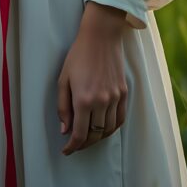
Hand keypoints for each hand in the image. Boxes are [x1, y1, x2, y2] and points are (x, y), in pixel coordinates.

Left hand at [57, 4, 127, 155]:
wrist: (101, 36)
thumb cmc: (78, 55)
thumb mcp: (63, 79)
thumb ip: (63, 107)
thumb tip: (65, 130)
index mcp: (83, 100)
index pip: (79, 134)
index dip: (72, 147)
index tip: (66, 150)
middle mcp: (101, 102)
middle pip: (94, 135)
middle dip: (83, 144)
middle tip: (75, 144)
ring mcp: (114, 98)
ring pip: (108, 130)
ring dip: (97, 138)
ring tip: (88, 137)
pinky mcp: (123, 93)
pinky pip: (120, 119)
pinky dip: (112, 128)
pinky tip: (104, 128)